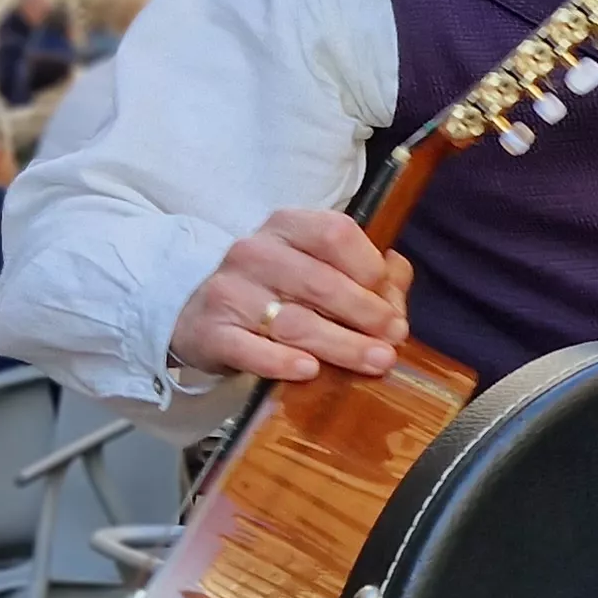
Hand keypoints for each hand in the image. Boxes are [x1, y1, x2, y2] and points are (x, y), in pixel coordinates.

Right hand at [166, 209, 415, 384]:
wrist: (198, 316)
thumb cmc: (273, 292)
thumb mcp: (314, 269)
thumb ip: (363, 273)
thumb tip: (399, 278)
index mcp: (287, 226)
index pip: (336, 234)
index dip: (371, 269)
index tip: (392, 303)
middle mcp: (255, 252)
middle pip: (322, 283)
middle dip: (367, 314)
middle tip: (394, 339)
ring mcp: (230, 291)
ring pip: (295, 321)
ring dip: (342, 344)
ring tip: (376, 361)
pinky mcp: (211, 332)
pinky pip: (249, 349)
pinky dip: (281, 362)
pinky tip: (309, 371)